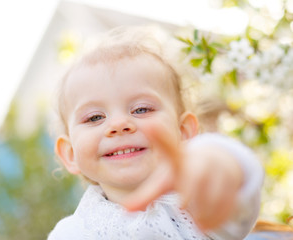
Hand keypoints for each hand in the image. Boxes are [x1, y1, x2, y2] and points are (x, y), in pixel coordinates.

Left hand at [122, 126, 242, 230]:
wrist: (214, 164)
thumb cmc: (182, 172)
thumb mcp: (164, 181)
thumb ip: (146, 194)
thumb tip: (124, 209)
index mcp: (177, 158)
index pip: (168, 147)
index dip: (159, 137)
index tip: (149, 123)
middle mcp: (197, 160)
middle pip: (196, 176)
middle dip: (190, 192)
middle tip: (182, 206)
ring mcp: (217, 168)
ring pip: (214, 193)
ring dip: (204, 211)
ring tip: (197, 220)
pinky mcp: (231, 180)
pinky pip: (227, 203)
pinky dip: (217, 217)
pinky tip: (209, 222)